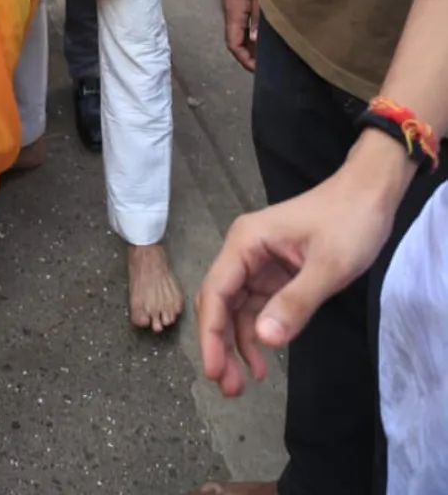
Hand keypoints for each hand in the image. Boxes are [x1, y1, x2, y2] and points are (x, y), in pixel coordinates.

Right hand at [196, 158, 398, 397]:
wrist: (370, 194)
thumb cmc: (348, 222)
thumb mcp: (328, 266)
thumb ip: (295, 303)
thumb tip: (263, 340)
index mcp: (246, 242)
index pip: (216, 291)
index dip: (211, 334)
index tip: (213, 370)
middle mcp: (245, 251)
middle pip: (220, 302)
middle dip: (220, 343)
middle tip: (229, 387)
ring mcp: (259, 262)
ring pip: (236, 308)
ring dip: (236, 343)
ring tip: (244, 383)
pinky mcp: (276, 272)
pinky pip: (257, 306)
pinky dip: (257, 332)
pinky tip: (263, 359)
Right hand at [220, 0, 263, 71]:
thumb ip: (258, 18)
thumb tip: (256, 41)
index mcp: (233, 11)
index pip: (233, 43)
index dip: (244, 59)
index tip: (259, 70)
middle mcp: (231, 8)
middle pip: (237, 37)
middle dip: (250, 52)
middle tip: (270, 61)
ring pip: (242, 26)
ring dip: (254, 39)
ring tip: (272, 46)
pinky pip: (245, 15)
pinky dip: (255, 25)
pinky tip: (269, 24)